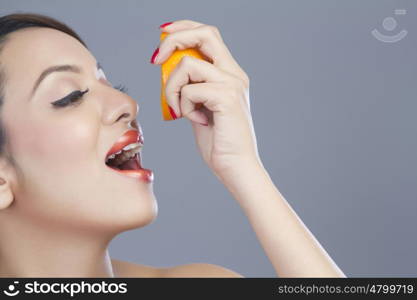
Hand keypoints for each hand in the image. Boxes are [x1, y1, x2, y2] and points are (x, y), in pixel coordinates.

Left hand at [152, 20, 262, 182]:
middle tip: (156, 60)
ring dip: (172, 88)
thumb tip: (166, 69)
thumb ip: (189, 86)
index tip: (163, 37)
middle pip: (205, 33)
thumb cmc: (217, 141)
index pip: (208, 35)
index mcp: (230, 74)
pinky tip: (193, 120)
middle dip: (174, 40)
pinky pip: (190, 89)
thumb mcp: (198, 106)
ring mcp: (233, 84)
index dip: (184, 28)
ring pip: (187, 65)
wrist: (235, 166)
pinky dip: (183, 105)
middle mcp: (234, 74)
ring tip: (179, 109)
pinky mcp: (227, 98)